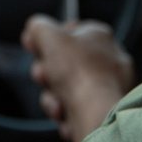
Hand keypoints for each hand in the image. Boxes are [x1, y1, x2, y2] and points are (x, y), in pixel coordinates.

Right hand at [20, 16, 134, 141]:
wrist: (97, 115)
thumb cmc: (77, 71)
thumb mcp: (49, 36)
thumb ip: (38, 26)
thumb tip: (34, 27)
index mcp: (100, 36)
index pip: (68, 31)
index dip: (46, 38)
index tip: (32, 45)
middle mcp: (110, 60)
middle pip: (63, 63)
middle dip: (46, 72)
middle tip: (42, 75)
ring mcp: (109, 89)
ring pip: (66, 89)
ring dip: (52, 96)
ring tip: (55, 102)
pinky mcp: (104, 113)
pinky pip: (75, 110)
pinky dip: (65, 113)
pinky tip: (63, 114)